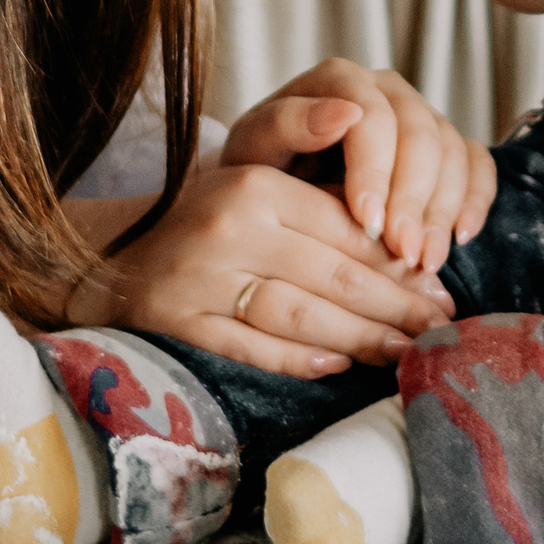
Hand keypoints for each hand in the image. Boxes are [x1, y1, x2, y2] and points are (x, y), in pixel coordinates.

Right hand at [65, 161, 452, 376]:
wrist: (105, 251)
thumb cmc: (202, 218)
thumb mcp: (256, 180)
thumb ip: (323, 197)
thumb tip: (407, 238)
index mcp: (254, 184)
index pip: (346, 229)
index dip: (400, 263)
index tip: (439, 285)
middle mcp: (228, 228)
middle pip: (334, 278)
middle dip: (396, 308)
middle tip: (438, 329)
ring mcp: (200, 279)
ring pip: (302, 317)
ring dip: (362, 340)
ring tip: (402, 352)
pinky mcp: (178, 323)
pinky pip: (253, 348)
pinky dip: (300, 359)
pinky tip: (336, 363)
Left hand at [222, 60, 497, 273]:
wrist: (272, 196)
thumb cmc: (260, 172)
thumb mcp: (252, 151)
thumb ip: (286, 126)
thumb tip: (344, 112)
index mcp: (339, 80)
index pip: (372, 114)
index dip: (376, 169)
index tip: (369, 222)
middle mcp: (386, 91)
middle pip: (420, 134)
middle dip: (414, 199)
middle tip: (403, 253)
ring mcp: (420, 116)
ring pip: (452, 151)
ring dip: (443, 210)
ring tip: (425, 261)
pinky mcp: (445, 148)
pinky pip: (477, 164)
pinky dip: (475, 200)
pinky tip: (460, 237)